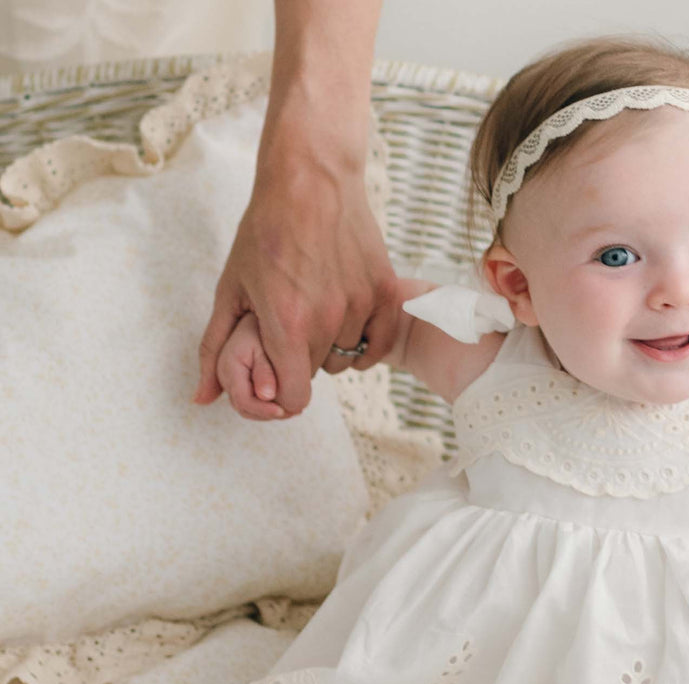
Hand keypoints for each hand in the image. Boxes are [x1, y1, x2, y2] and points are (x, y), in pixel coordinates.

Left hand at [195, 150, 399, 419]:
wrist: (311, 179)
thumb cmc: (265, 229)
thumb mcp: (230, 287)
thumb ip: (216, 348)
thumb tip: (202, 399)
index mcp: (286, 322)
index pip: (294, 397)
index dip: (282, 396)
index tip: (277, 378)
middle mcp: (327, 319)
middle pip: (317, 372)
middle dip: (301, 357)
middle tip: (291, 321)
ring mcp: (361, 306)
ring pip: (347, 356)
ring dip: (332, 344)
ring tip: (317, 307)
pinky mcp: (385, 293)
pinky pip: (378, 344)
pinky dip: (364, 342)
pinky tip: (347, 320)